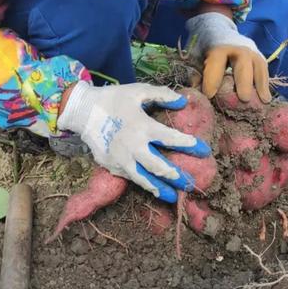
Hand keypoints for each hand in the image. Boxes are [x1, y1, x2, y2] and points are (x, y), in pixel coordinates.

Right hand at [57, 82, 210, 202]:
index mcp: (142, 127)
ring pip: (144, 179)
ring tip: (173, 197)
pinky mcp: (112, 166)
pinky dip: (143, 183)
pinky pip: (130, 177)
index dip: (189, 145)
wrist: (82, 111)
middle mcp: (133, 147)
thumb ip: (162, 95)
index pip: (171, 139)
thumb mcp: (138, 91)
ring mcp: (121, 159)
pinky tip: (153, 188)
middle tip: (191, 183)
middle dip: (177, 176)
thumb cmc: (114, 99)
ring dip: (160, 189)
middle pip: (159, 166)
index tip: (205, 150)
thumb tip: (183, 102)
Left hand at [186, 12, 270, 102]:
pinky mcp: (259, 56)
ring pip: (259, 66)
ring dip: (261, 84)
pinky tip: (266, 98)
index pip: (216, 64)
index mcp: (218, 48)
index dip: (212, 80)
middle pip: (243, 64)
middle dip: (244, 81)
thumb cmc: (205, 47)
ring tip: (264, 101)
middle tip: (244, 99)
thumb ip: (196, 74)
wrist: (217, 28)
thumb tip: (196, 93)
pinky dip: (265, 83)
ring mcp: (251, 50)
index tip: (210, 96)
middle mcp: (238, 48)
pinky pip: (264, 69)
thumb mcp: (195, 57)